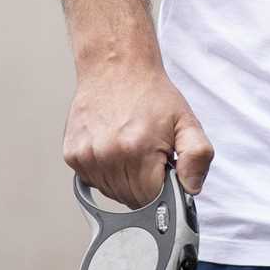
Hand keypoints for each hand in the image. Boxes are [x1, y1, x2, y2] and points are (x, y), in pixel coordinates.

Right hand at [63, 60, 213, 205]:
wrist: (116, 69)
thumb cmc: (151, 96)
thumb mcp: (187, 122)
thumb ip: (197, 156)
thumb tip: (191, 187)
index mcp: (138, 149)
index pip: (153, 200)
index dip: (164, 190)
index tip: (165, 171)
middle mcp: (108, 155)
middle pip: (132, 200)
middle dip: (146, 186)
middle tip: (150, 157)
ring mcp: (87, 156)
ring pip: (111, 193)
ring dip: (125, 181)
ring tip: (132, 151)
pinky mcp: (72, 155)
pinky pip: (93, 182)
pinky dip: (106, 173)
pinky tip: (114, 150)